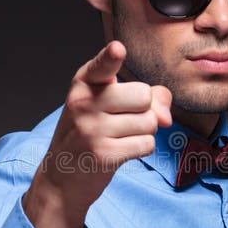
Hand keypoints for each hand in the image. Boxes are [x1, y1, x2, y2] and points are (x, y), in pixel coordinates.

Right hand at [22, 40, 171, 227]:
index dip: (111, 57)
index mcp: (83, 83)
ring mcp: (92, 129)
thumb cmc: (88, 134)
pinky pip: (147, 144)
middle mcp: (84, 103)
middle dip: (145, 110)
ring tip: (119, 137)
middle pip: (144, 95)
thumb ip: (144, 97)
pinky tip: (120, 150)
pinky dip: (141, 149)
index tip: (117, 49)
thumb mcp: (106, 105)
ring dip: (143, 132)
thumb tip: (166, 117)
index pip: (101, 66)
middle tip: (123, 121)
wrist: (61, 177)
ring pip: (149, 122)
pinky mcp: (104, 155)